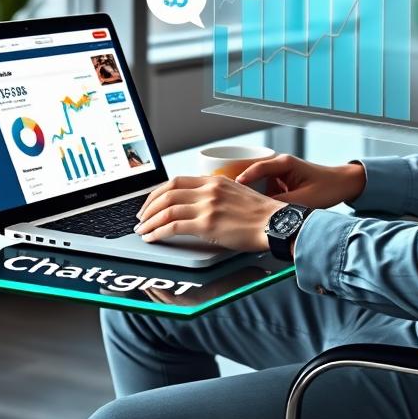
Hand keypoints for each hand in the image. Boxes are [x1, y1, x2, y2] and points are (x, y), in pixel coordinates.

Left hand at [134, 174, 286, 252]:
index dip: (158, 193)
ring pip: (166, 210)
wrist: (276, 223)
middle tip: (141, 218)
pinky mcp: (207, 224)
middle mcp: (208, 190)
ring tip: (143, 230)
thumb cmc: (261, 214)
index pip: (176, 181)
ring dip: (150, 221)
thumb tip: (198, 205)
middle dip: (148, 207)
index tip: (151, 203)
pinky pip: (173, 226)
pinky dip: (158, 232)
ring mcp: (207, 206)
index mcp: (214, 181)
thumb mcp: (236, 194)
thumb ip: (215, 195)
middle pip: (166, 193)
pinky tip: (153, 237)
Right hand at [234, 154, 365, 208]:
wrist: (343, 184)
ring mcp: (281, 173)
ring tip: (242, 207)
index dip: (243, 178)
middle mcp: (281, 165)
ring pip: (259, 182)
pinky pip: (266, 188)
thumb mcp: (304, 199)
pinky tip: (257, 209)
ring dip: (252, 194)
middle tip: (232, 200)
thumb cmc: (328, 187)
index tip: (233, 188)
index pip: (258, 167)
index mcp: (285, 163)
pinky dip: (261, 197)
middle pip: (253, 173)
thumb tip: (263, 212)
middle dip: (243, 186)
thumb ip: (283, 204)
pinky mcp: (283, 181)